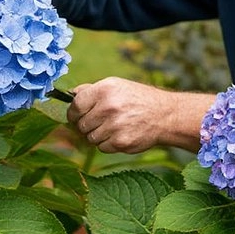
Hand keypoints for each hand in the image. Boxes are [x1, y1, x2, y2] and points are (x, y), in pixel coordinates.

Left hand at [66, 77, 208, 153]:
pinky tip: (121, 134)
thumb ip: (92, 90)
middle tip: (100, 122)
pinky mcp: (121, 142)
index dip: (73, 113)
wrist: (164, 115)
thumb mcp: (116, 86)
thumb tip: (70, 94)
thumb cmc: (137, 99)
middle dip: (87, 125)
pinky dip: (109, 144)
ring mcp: (115, 125)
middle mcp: (109, 106)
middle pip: (81, 124)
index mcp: (105, 89)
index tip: (76, 116)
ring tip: (114, 127)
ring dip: (98, 135)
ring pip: (91, 138)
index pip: (76, 105)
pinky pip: (102, 147)